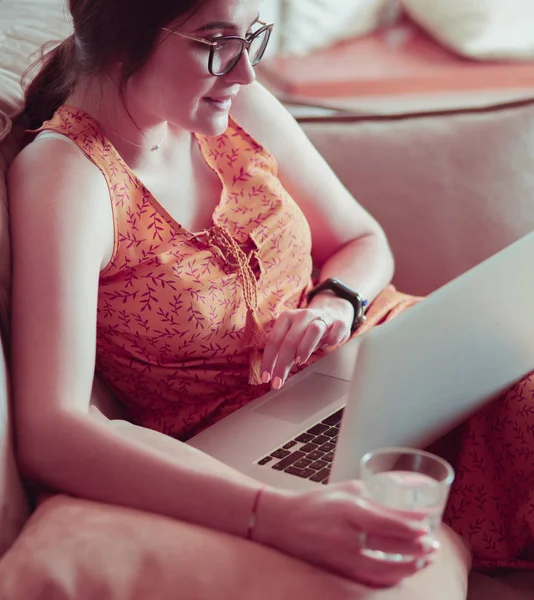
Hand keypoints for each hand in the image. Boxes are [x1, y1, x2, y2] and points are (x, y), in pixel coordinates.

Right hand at [254, 482, 437, 587]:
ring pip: (386, 570)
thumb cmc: (315, 502)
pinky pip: (372, 581)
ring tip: (424, 561)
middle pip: (392, 549)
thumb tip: (404, 507)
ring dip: (410, 567)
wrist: (282, 523)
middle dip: (418, 550)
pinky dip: (391, 578)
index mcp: (349, 511)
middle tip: (433, 546)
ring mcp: (342, 559)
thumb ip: (374, 497)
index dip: (413, 528)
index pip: (389, 523)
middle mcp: (347, 537)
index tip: (429, 527)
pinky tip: (402, 573)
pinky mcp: (338, 572)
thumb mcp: (346, 491)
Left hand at [261, 296, 353, 388]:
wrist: (331, 312)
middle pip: (290, 340)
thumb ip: (283, 352)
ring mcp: (322, 318)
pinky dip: (333, 338)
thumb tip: (271, 374)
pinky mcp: (339, 323)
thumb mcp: (292, 337)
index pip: (274, 340)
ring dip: (305, 347)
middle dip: (282, 364)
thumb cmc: (307, 330)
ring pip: (314, 330)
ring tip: (299, 362)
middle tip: (278, 382)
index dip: (268, 361)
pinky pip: (338, 328)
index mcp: (287, 318)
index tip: (266, 378)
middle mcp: (303, 316)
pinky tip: (328, 346)